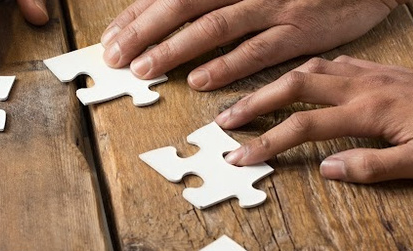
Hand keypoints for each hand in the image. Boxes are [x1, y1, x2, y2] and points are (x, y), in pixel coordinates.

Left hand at [100, 0, 401, 90]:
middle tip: (116, 57)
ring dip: (176, 49)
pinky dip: (227, 65)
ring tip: (146, 70)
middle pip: (183, 4)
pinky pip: (258, 49)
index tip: (111, 39)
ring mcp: (273, 4)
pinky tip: (201, 80)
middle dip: (144, 31)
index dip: (137, 15)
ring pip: (214, 26)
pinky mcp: (301, 28)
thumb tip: (168, 15)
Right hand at [217, 56, 412, 182]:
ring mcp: (370, 75)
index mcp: (369, 112)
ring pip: (309, 70)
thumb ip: (373, 167)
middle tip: (225, 123)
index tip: (240, 158)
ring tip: (249, 102)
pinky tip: (297, 82)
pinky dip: (305, 73)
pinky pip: (332, 64)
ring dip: (274, 85)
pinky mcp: (380, 73)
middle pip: (294, 87)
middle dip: (254, 104)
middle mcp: (362, 87)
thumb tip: (327, 169)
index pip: (304, 127)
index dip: (268, 143)